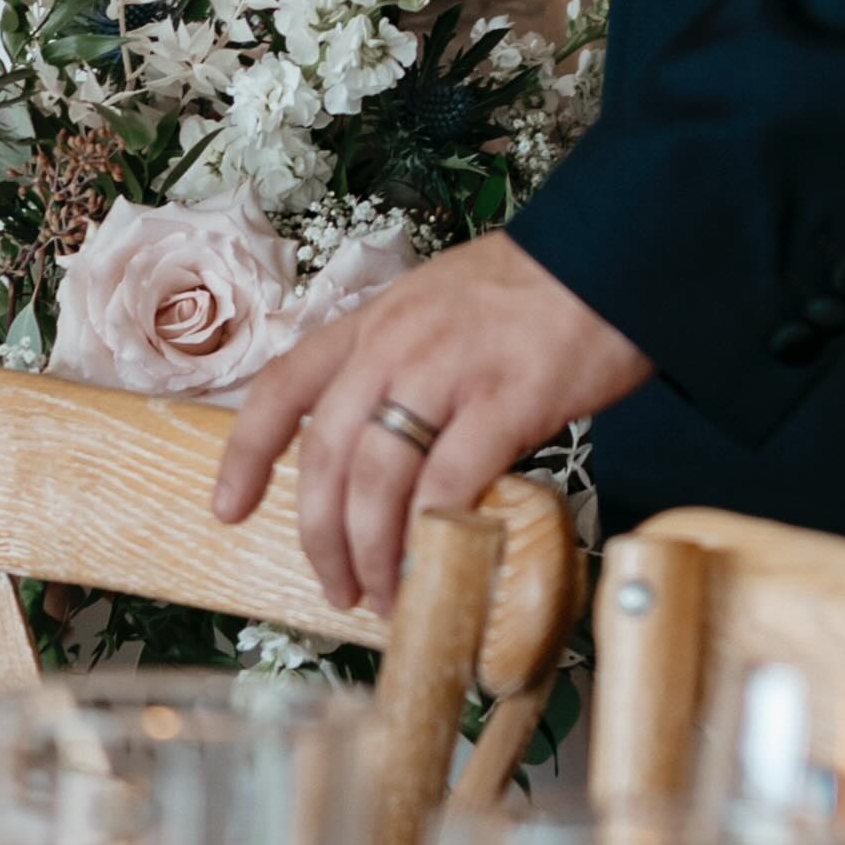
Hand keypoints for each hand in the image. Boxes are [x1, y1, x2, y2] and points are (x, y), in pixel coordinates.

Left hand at [212, 231, 649, 618]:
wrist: (618, 250)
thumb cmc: (539, 288)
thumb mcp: (443, 304)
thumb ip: (406, 368)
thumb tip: (391, 456)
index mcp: (375, 320)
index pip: (283, 385)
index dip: (246, 453)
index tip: (227, 508)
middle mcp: (397, 343)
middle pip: (326, 453)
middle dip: (321, 535)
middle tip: (337, 585)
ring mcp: (448, 370)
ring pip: (377, 478)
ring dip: (373, 550)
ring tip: (387, 594)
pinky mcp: (506, 399)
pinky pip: (449, 484)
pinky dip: (434, 535)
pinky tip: (439, 564)